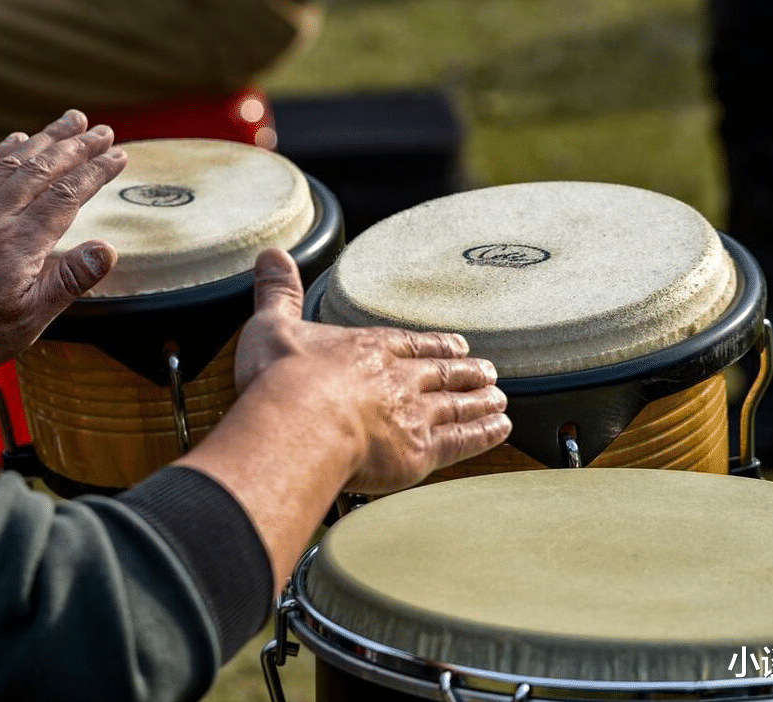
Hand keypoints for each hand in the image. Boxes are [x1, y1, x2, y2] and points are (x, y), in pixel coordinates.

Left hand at [0, 109, 125, 377]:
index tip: (119, 155)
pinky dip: (4, 151)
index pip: (66, 196)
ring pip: (14, 164)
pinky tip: (18, 139)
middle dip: (76, 146)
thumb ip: (70, 281)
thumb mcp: (32, 319)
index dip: (95, 172)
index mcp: (20, 245)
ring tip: (72, 121)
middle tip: (105, 130)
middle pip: (43, 170)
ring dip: (46, 138)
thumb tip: (108, 249)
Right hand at [234, 249, 511, 492]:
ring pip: (457, 405)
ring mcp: (415, 414)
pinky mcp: (420, 451)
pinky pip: (461, 441)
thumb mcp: (273, 325)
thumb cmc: (282, 378)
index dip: (435, 345)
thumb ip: (277, 292)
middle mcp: (398, 378)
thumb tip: (272, 254)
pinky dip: (484, 434)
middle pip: (440, 372)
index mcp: (368, 348)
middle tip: (488, 370)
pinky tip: (500, 430)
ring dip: (480, 401)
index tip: (457, 344)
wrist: (299, 422)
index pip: (410, 343)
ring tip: (499, 398)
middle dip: (465, 371)